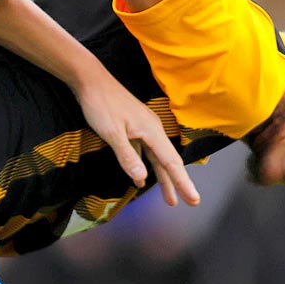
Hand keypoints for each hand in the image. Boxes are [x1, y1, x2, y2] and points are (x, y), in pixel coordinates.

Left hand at [75, 75, 201, 207]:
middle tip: (191, 202)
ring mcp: (142, 128)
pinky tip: (140, 178)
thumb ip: (127, 156)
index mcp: (151, 131)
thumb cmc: (101, 105)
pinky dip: (143, 165)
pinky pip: (143, 151)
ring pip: (156, 158)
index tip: (194, 199)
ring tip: (169, 198)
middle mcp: (152, 130)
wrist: (91, 81)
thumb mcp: (112, 133)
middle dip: (177, 183)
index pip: (171, 162)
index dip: (183, 183)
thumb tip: (142, 178)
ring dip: (161, 178)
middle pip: (168, 162)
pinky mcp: (132, 127)